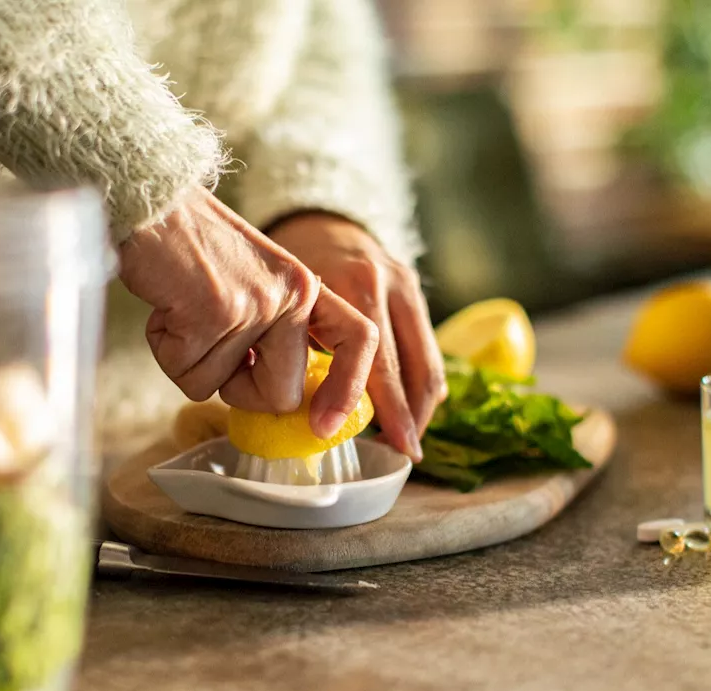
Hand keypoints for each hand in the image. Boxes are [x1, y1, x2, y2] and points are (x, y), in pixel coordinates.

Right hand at [118, 188, 378, 438]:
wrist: (150, 202)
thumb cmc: (192, 248)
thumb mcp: (256, 284)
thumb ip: (275, 333)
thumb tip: (279, 399)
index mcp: (306, 287)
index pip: (359, 339)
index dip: (347, 390)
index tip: (324, 427)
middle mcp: (292, 296)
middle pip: (281, 396)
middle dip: (239, 391)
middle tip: (211, 345)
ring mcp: (256, 306)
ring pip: (223, 391)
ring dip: (192, 365)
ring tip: (184, 313)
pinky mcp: (214, 315)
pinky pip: (190, 377)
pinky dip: (168, 354)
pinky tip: (167, 310)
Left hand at [268, 213, 446, 460]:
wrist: (316, 216)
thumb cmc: (287, 263)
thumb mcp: (281, 297)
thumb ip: (287, 343)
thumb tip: (285, 408)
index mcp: (348, 284)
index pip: (371, 358)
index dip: (361, 401)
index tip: (356, 434)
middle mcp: (385, 282)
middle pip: (409, 367)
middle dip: (408, 418)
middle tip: (402, 453)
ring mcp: (407, 285)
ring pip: (429, 363)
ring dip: (421, 408)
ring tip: (407, 440)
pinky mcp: (416, 291)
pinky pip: (428, 351)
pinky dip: (422, 386)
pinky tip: (410, 412)